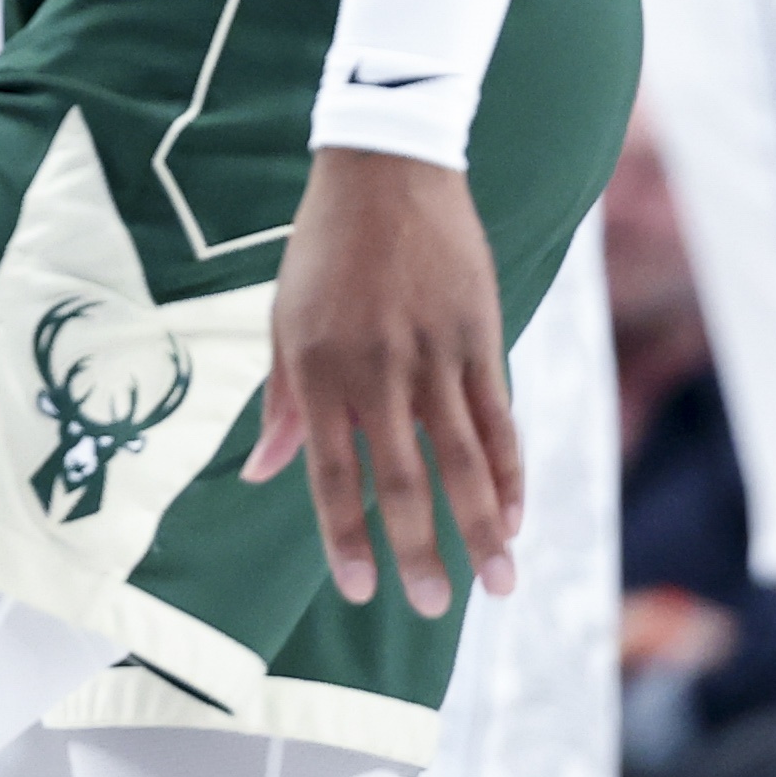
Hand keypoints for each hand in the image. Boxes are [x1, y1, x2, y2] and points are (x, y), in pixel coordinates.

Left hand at [245, 148, 515, 615]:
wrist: (384, 169)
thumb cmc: (323, 252)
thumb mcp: (283, 320)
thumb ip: (281, 405)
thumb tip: (259, 476)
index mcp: (317, 369)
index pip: (331, 472)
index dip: (347, 535)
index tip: (361, 592)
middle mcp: (375, 369)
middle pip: (404, 477)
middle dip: (421, 550)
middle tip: (434, 606)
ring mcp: (432, 355)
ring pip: (464, 459)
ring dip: (484, 528)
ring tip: (499, 585)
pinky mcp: (478, 337)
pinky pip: (499, 419)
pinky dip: (510, 472)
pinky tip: (516, 516)